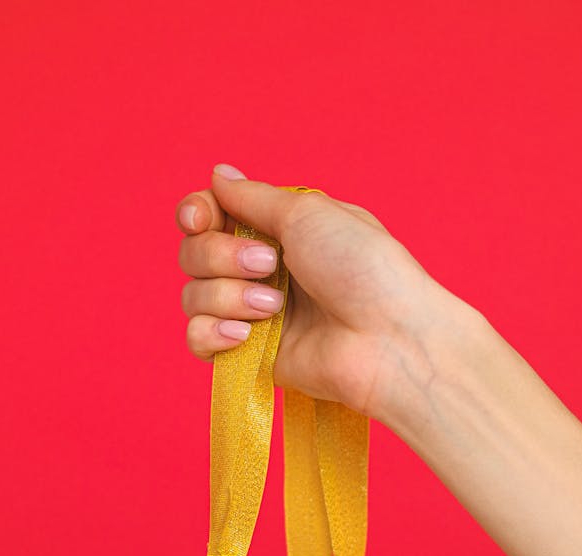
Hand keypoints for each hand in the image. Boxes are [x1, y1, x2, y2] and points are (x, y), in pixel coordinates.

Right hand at [175, 164, 441, 420]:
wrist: (388, 338)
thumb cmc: (363, 269)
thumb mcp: (308, 214)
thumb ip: (254, 198)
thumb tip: (218, 175)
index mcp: (277, 231)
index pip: (209, 215)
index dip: (196, 214)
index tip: (201, 219)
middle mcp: (261, 270)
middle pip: (194, 254)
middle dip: (220, 256)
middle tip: (270, 267)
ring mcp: (253, 314)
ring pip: (193, 296)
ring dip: (227, 296)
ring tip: (274, 308)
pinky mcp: (250, 355)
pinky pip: (198, 339)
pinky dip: (213, 333)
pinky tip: (244, 335)